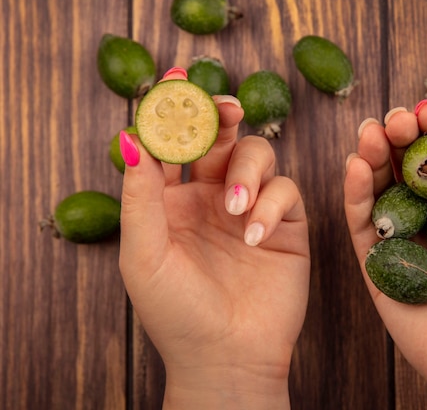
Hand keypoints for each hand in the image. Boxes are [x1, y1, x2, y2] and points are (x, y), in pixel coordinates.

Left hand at [118, 69, 309, 408]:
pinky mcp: (287, 224)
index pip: (175, 145)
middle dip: (222, 117)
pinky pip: (286, 189)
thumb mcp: (144, 254)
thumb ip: (139, 195)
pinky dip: (272, 204)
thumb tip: (129, 136)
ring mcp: (251, 208)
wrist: (228, 357)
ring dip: (248, 171)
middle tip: (226, 108)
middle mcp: (213, 198)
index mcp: (173, 202)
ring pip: (257, 155)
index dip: (177, 111)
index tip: (178, 78)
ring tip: (236, 210)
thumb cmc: (177, 312)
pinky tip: (256, 236)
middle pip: (221, 137)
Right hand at [344, 101, 426, 408]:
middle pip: (404, 164)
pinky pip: (359, 219)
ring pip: (377, 186)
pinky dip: (354, 189)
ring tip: (372, 132)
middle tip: (397, 121)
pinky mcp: (373, 259)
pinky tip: (356, 163)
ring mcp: (399, 236)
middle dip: (399, 135)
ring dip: (372, 154)